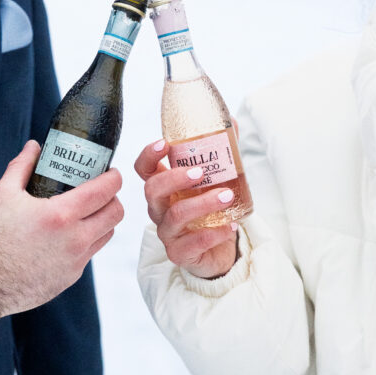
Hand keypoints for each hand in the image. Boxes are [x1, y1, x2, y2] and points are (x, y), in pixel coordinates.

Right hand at [0, 141, 123, 329]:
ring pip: (107, 234)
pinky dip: (86, 240)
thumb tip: (34, 147)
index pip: (106, 191)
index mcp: (60, 215)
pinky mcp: (70, 277)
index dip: (114, 178)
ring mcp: (75, 261)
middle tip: (100, 191)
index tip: (110, 172)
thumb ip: (22, 166)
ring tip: (87, 212)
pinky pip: (90, 253)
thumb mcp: (2, 195)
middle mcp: (74, 240)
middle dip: (113, 198)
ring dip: (103, 220)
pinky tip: (67, 235)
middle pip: (116, 214)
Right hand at [135, 140, 237, 278]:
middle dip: (175, 178)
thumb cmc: (213, 209)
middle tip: (201, 173)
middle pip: (152, 190)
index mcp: (164, 187)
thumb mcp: (217, 178)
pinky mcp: (180, 253)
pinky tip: (230, 226)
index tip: (165, 144)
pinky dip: (212, 234)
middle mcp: (160, 208)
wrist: (221, 249)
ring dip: (202, 204)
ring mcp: (168, 232)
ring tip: (227, 196)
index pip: (144, 168)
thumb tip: (232, 121)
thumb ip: (222, 150)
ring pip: (174, 216)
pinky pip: (191, 244)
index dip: (149, 155)